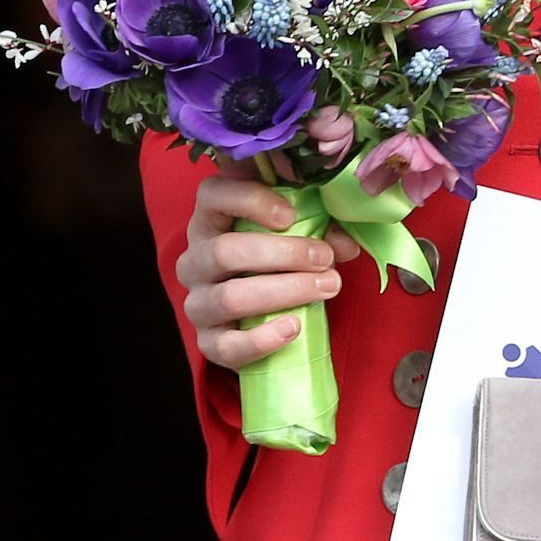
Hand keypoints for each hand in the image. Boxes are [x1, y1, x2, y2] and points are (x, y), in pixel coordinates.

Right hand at [175, 168, 360, 371]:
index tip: (291, 215)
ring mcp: (198, 303)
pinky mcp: (207, 342)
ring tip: (325, 288)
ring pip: (229, 298)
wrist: (261, 315)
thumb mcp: (297, 233)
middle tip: (324, 258)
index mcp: (212, 220)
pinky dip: (261, 339)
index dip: (249, 201)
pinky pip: (226, 345)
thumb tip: (346, 245)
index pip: (213, 195)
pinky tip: (292, 328)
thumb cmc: (280, 260)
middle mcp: (195, 260)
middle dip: (282, 254)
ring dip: (283, 292)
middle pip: (224, 252)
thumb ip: (321, 228)